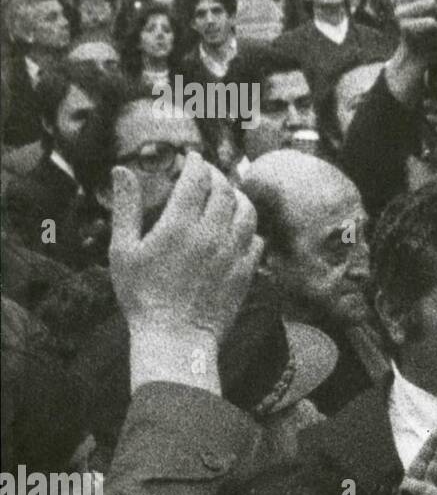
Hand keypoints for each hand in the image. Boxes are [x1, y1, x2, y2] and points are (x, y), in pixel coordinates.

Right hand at [110, 153, 260, 343]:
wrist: (175, 337)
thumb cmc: (141, 295)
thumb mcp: (123, 250)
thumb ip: (126, 207)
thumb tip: (122, 170)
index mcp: (179, 225)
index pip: (197, 179)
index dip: (197, 163)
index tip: (193, 157)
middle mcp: (211, 235)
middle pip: (225, 190)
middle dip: (217, 176)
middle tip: (208, 174)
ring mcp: (233, 253)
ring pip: (247, 212)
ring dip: (238, 198)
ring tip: (227, 196)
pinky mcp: (246, 271)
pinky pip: (257, 239)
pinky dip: (249, 229)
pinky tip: (238, 229)